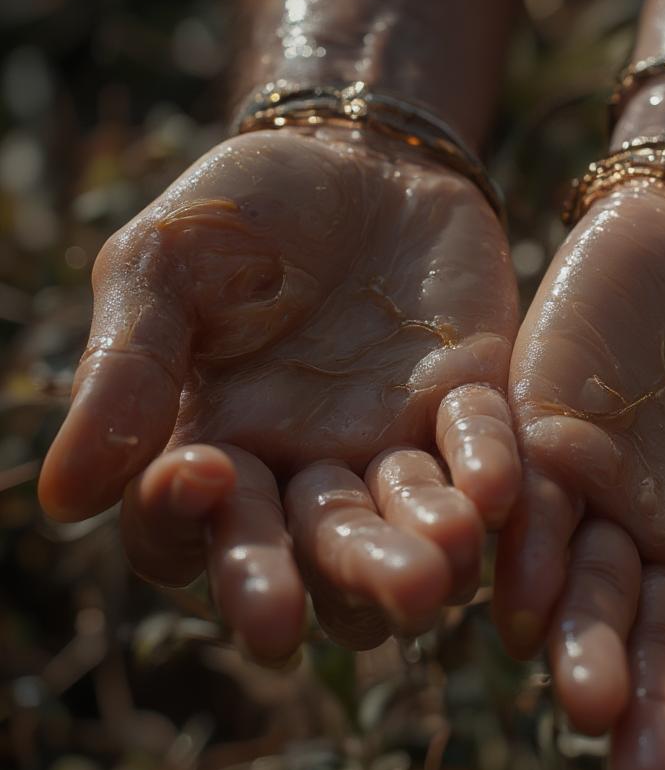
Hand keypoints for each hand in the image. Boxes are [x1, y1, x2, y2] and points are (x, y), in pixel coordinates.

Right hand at [39, 128, 520, 659]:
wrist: (359, 157)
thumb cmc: (245, 210)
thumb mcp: (164, 267)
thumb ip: (127, 371)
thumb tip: (63, 499)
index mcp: (216, 448)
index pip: (190, 533)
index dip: (188, 528)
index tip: (202, 478)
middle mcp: (307, 472)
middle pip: (316, 558)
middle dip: (329, 580)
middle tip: (333, 613)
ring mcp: (394, 447)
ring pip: (407, 530)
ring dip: (420, 555)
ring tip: (433, 572)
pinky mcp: (468, 408)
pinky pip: (484, 454)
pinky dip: (488, 472)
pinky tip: (497, 492)